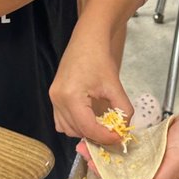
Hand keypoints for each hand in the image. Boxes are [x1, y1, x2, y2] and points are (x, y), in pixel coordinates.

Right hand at [48, 22, 133, 145]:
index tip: (118, 137)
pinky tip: (90, 118)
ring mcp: (53, 98)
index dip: (105, 137)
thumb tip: (124, 128)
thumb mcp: (115, 86)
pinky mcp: (54, 97)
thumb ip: (123, 110)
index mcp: (71, 97)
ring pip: (67, 129)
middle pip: (77, 131)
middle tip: (112, 132)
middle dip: (96, 135)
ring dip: (86, 131)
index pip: (88, 128)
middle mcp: (58, 100)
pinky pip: (62, 121)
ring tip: (102, 125)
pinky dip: (76, 124)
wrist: (87, 41)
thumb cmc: (99, 59)